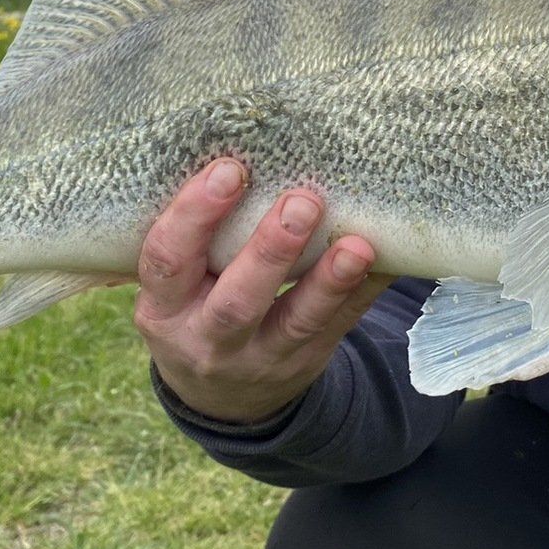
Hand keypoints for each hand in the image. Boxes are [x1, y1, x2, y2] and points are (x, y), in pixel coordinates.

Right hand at [134, 158, 391, 423]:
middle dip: (270, 252)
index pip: (166, 261)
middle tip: (302, 202)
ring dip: (330, 282)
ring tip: (357, 245)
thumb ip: (197, 237)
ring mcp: (260, 358)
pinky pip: (339, 327)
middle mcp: (206, 339)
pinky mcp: (305, 362)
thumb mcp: (176, 285)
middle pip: (236, 303)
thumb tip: (250, 150)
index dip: (194, 215)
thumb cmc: (197, 308)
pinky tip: (386, 258)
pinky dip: (363, 291)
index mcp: (163, 308)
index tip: (228, 170)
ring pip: (296, 323)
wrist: (224, 398)